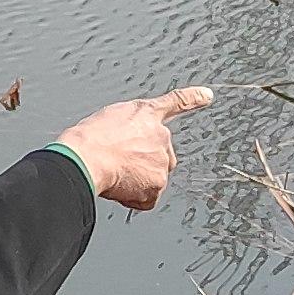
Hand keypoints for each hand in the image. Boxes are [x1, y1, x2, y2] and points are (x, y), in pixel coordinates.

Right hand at [55, 86, 216, 210]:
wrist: (86, 158)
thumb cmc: (91, 138)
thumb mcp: (111, 119)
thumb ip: (130, 129)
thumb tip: (132, 149)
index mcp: (147, 114)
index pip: (176, 102)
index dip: (193, 98)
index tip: (207, 95)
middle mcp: (161, 136)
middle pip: (160, 155)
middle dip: (144, 163)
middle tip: (120, 164)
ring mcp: (162, 162)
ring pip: (152, 179)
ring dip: (136, 180)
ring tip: (114, 173)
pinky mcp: (157, 185)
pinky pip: (146, 199)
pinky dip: (133, 198)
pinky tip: (118, 187)